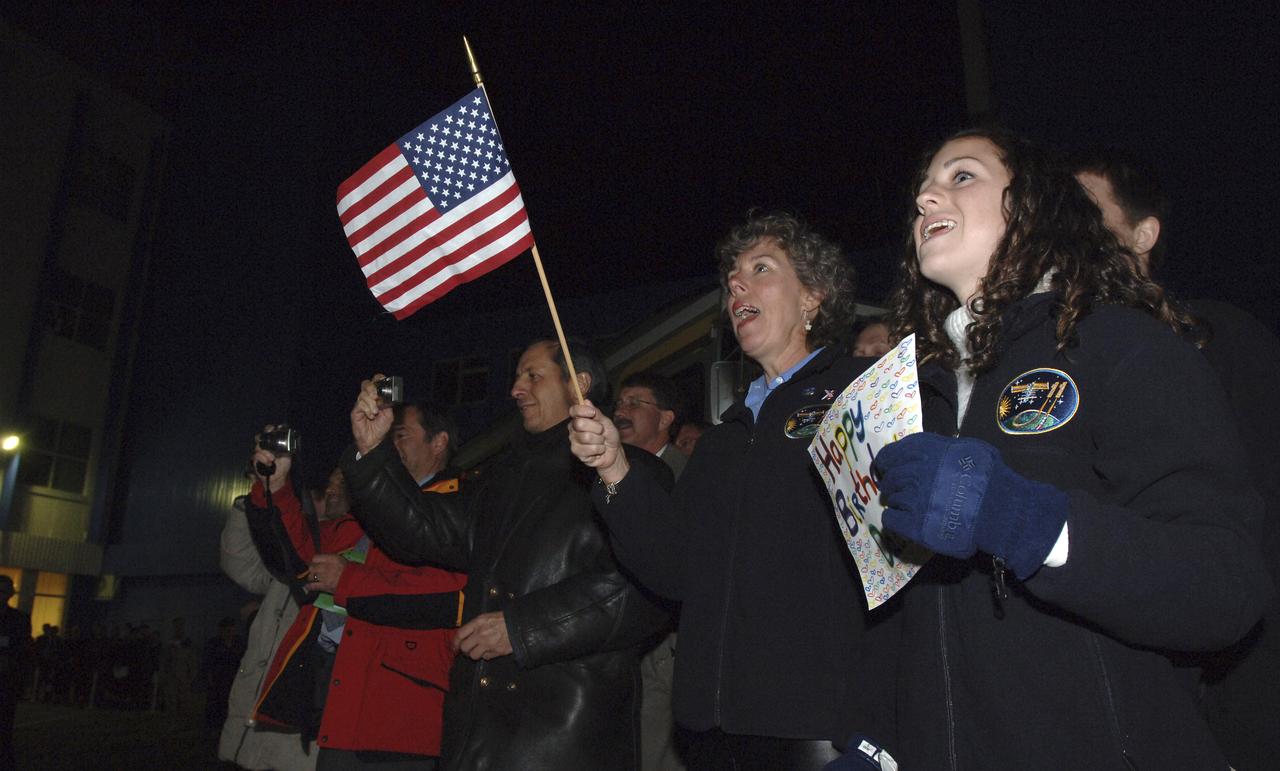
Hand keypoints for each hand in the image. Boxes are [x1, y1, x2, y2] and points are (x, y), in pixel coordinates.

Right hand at [252, 425, 290, 492]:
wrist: (278, 477)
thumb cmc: (283, 466)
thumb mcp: (288, 455)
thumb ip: (287, 447)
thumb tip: (288, 439)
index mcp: (273, 443)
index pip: (269, 432)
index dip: (270, 428)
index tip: (274, 429)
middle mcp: (265, 446)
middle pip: (260, 437)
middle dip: (263, 436)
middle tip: (268, 437)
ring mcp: (260, 452)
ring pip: (258, 446)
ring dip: (265, 452)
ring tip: (272, 458)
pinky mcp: (255, 460)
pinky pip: (256, 455)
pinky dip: (263, 459)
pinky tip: (269, 463)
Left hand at [304, 554, 346, 593]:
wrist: (354, 581)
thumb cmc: (347, 570)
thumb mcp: (340, 559)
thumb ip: (328, 559)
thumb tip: (318, 560)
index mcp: (332, 558)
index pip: (315, 558)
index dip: (314, 561)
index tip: (315, 563)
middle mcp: (327, 566)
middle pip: (312, 567)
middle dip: (312, 570)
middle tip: (314, 571)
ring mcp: (326, 577)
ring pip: (312, 576)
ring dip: (312, 577)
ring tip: (314, 578)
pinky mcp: (325, 586)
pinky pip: (313, 586)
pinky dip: (309, 586)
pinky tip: (308, 586)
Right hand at [351, 373, 394, 454]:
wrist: (374, 439)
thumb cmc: (381, 427)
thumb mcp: (389, 414)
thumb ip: (387, 403)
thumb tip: (385, 394)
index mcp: (377, 396)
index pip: (376, 381)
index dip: (379, 379)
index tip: (383, 383)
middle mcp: (368, 398)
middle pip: (366, 384)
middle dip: (372, 388)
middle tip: (376, 397)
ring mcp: (361, 403)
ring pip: (363, 395)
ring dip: (371, 403)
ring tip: (375, 412)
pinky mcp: (356, 410)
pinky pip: (360, 404)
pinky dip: (367, 409)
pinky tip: (370, 416)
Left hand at [453, 611, 512, 660]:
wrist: (519, 625)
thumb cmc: (503, 619)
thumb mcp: (487, 617)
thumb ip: (475, 625)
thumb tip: (464, 635)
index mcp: (478, 623)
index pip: (460, 634)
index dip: (455, 642)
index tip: (454, 647)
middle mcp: (481, 634)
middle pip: (464, 647)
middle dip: (465, 650)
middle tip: (468, 649)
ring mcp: (488, 644)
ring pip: (473, 655)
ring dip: (475, 654)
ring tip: (479, 650)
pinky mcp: (496, 652)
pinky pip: (485, 657)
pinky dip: (486, 655)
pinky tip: (490, 650)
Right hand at [568, 401, 629, 484]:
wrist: (613, 452)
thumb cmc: (609, 436)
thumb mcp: (606, 422)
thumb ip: (596, 413)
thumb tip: (586, 401)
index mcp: (580, 418)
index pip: (574, 410)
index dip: (582, 411)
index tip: (592, 413)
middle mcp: (574, 428)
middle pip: (580, 424)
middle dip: (596, 428)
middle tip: (601, 431)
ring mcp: (574, 440)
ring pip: (586, 437)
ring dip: (599, 440)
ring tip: (600, 442)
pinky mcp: (576, 452)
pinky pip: (588, 449)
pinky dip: (598, 449)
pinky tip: (598, 450)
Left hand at [874, 432, 1068, 579]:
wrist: (1002, 511)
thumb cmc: (990, 478)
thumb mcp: (967, 449)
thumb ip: (940, 448)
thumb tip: (923, 451)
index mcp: (928, 452)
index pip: (892, 453)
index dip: (886, 461)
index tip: (885, 467)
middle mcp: (917, 472)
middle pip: (891, 477)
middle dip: (893, 483)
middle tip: (899, 489)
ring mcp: (915, 499)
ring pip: (892, 498)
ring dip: (899, 501)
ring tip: (913, 505)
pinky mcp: (915, 525)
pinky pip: (890, 519)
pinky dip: (894, 518)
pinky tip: (906, 519)